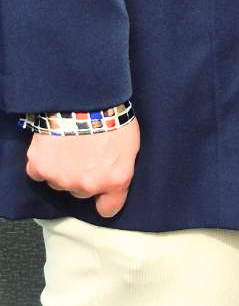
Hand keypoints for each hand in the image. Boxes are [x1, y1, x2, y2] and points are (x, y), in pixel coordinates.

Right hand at [25, 117, 139, 217]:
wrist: (85, 96)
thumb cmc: (112, 114)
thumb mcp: (131, 143)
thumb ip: (121, 168)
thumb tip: (115, 177)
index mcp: (115, 180)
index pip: (109, 209)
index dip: (105, 199)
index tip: (102, 191)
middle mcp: (88, 185)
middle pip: (81, 191)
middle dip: (83, 176)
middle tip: (85, 152)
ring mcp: (61, 179)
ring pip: (59, 181)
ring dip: (63, 168)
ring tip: (70, 143)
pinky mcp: (40, 168)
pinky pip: (38, 172)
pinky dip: (43, 161)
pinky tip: (52, 144)